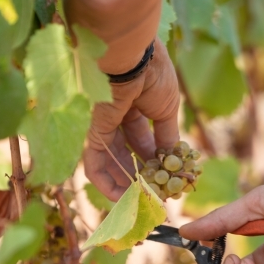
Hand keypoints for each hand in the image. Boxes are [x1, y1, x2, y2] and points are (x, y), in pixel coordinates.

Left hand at [84, 39, 179, 200]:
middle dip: (140, 173)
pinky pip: (95, 162)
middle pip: (126, 151)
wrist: (131, 61)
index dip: (155, 158)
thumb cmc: (153, 76)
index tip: (166, 178)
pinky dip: (105, 182)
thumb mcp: (167, 109)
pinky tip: (119, 198)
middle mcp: (117, 114)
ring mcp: (103, 124)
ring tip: (137, 203)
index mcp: (137, 103)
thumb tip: (172, 157)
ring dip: (123, 183)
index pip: (143, 137)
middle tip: (151, 195)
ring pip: (111, 160)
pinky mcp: (91, 133)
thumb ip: (167, 135)